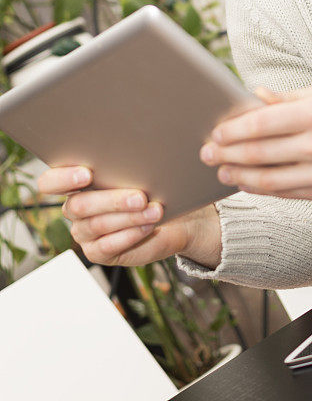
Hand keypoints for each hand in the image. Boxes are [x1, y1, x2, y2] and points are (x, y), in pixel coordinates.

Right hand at [37, 167, 221, 267]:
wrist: (173, 217)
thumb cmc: (153, 186)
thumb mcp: (141, 169)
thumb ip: (130, 161)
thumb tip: (139, 149)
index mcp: (76, 182)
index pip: (50, 182)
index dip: (62, 178)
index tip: (87, 174)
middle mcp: (75, 208)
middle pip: (79, 205)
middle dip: (112, 200)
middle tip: (140, 196)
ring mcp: (84, 232)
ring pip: (97, 224)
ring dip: (129, 217)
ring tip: (154, 210)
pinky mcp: (98, 252)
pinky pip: (107, 246)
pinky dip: (130, 235)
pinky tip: (147, 226)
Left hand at [200, 83, 311, 201]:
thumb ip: (289, 99)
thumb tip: (254, 99)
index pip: (262, 124)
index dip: (233, 131)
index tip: (215, 133)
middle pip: (261, 154)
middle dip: (228, 154)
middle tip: (208, 153)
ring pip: (272, 180)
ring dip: (241, 177)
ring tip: (223, 172)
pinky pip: (291, 193)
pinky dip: (266, 189)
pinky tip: (251, 183)